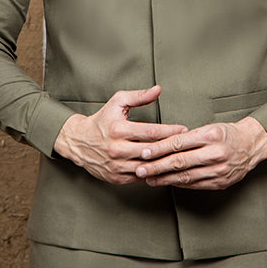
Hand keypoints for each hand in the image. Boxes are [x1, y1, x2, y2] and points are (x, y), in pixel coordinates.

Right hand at [53, 85, 187, 185]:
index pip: (150, 132)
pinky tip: (164, 168)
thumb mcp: (117, 102)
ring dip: (164, 163)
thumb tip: (157, 90)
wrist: (78, 142)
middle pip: (151, 151)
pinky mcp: (116, 178)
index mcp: (118, 130)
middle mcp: (117, 149)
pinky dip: (153, 173)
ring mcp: (116, 165)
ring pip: (147, 167)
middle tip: (187, 145)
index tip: (184, 130)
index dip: (169, 131)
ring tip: (180, 158)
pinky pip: (140, 177)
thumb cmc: (101, 120)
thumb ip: (139, 96)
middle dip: (171, 148)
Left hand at [134, 116, 266, 190]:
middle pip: (180, 162)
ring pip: (186, 176)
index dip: (160, 148)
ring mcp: (219, 170)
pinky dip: (179, 183)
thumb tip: (162, 145)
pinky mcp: (220, 183)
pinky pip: (195, 184)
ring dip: (164, 179)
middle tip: (140, 169)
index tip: (145, 152)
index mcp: (211, 135)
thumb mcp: (209, 127)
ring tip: (149, 179)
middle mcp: (215, 153)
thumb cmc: (227, 133)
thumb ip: (188, 137)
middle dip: (157, 167)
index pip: (179, 143)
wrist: (252, 145)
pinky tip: (168, 182)